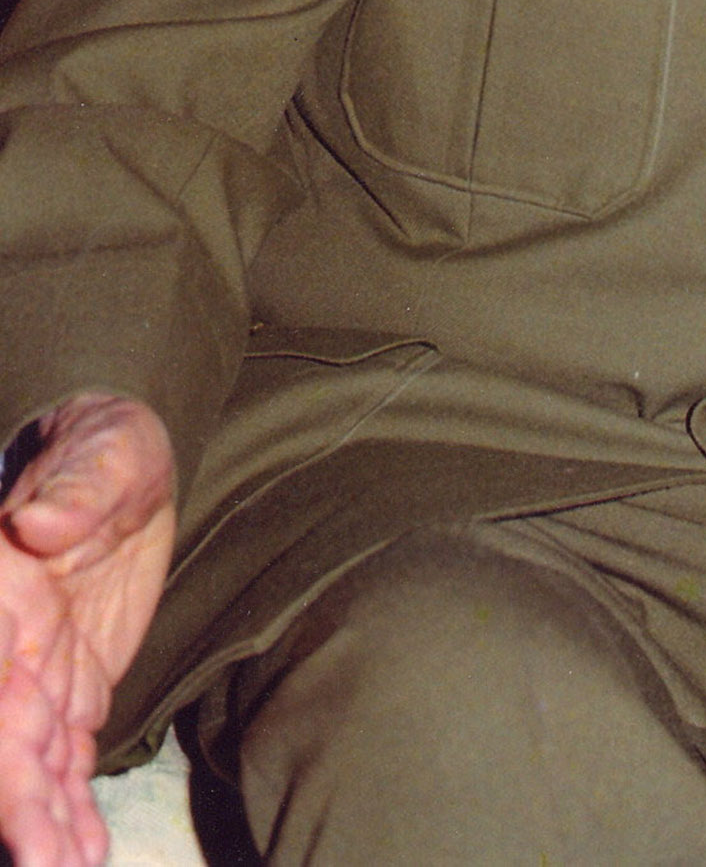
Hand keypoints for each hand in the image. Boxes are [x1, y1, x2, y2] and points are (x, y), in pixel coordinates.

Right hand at [0, 394, 175, 866]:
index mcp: (4, 587)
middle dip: (20, 808)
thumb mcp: (105, 449)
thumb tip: (34, 519)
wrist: (131, 457)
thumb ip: (74, 485)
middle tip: (45, 865)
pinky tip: (81, 853)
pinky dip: (71, 808)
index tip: (23, 787)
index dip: (2, 741)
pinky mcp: (73, 688)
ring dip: (45, 824)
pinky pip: (67, 758)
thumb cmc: (110, 442)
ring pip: (33, 763)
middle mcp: (9, 643)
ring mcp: (37, 672)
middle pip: (6, 739)